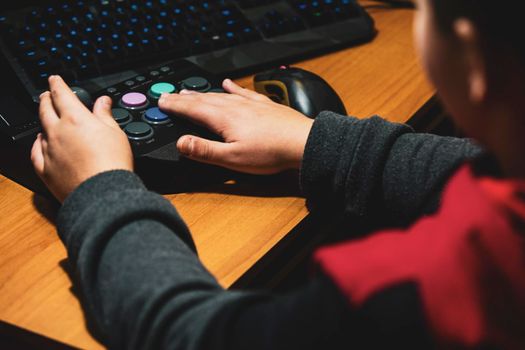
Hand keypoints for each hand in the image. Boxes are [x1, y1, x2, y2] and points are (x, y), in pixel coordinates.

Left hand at [31, 76, 132, 202]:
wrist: (103, 193)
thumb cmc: (112, 164)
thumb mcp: (115, 132)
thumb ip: (105, 114)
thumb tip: (103, 102)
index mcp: (75, 118)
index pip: (61, 94)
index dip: (57, 84)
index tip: (55, 79)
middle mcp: (57, 131)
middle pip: (45, 109)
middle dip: (46, 99)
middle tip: (47, 95)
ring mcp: (49, 150)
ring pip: (41, 130)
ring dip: (43, 121)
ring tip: (47, 119)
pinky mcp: (45, 169)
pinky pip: (36, 152)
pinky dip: (38, 144)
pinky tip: (41, 142)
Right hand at [158, 79, 313, 173]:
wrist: (302, 143)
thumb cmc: (270, 153)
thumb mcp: (232, 158)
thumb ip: (205, 150)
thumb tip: (181, 143)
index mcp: (223, 119)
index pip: (192, 109)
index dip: (175, 106)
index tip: (161, 102)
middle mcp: (234, 107)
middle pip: (203, 99)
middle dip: (184, 98)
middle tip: (169, 95)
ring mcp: (250, 104)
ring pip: (220, 95)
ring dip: (203, 93)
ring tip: (190, 91)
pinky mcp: (264, 105)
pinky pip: (244, 92)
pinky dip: (233, 87)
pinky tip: (229, 83)